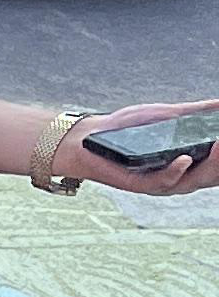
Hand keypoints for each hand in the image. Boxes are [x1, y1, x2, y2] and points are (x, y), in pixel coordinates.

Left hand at [67, 102, 218, 195]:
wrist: (91, 136)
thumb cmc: (130, 128)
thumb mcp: (168, 116)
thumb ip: (196, 112)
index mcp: (190, 162)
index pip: (217, 163)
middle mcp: (180, 176)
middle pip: (211, 174)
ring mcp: (162, 182)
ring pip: (192, 180)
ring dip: (211, 165)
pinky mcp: (142, 184)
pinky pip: (163, 181)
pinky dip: (176, 171)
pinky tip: (186, 159)